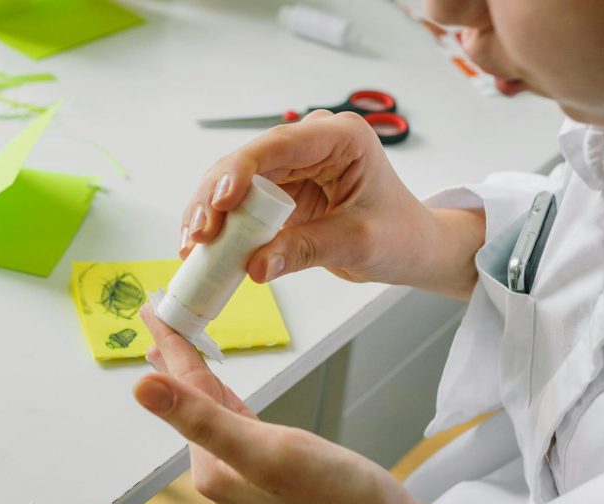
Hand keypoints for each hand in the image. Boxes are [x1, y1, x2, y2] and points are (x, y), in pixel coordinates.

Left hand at [135, 305, 466, 503]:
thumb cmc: (337, 502)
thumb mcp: (264, 451)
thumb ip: (202, 418)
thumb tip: (140, 388)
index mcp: (213, 466)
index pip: (182, 391)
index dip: (168, 344)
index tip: (150, 307)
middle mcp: (224, 471)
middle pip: (192, 398)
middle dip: (174, 356)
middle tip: (158, 313)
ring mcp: (250, 471)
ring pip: (214, 408)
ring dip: (196, 375)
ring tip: (178, 346)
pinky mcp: (278, 469)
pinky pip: (239, 420)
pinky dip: (226, 396)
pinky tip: (221, 391)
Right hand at [180, 111, 483, 298]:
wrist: (411, 247)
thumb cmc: (401, 235)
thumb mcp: (358, 243)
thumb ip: (307, 250)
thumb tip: (255, 266)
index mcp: (340, 138)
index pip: (280, 144)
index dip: (242, 170)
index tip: (219, 201)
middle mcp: (310, 144)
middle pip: (246, 163)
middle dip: (215, 199)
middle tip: (197, 236)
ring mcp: (291, 166)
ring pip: (233, 183)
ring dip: (209, 214)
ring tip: (192, 247)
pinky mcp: (278, 191)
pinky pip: (239, 205)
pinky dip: (221, 227)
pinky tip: (202, 248)